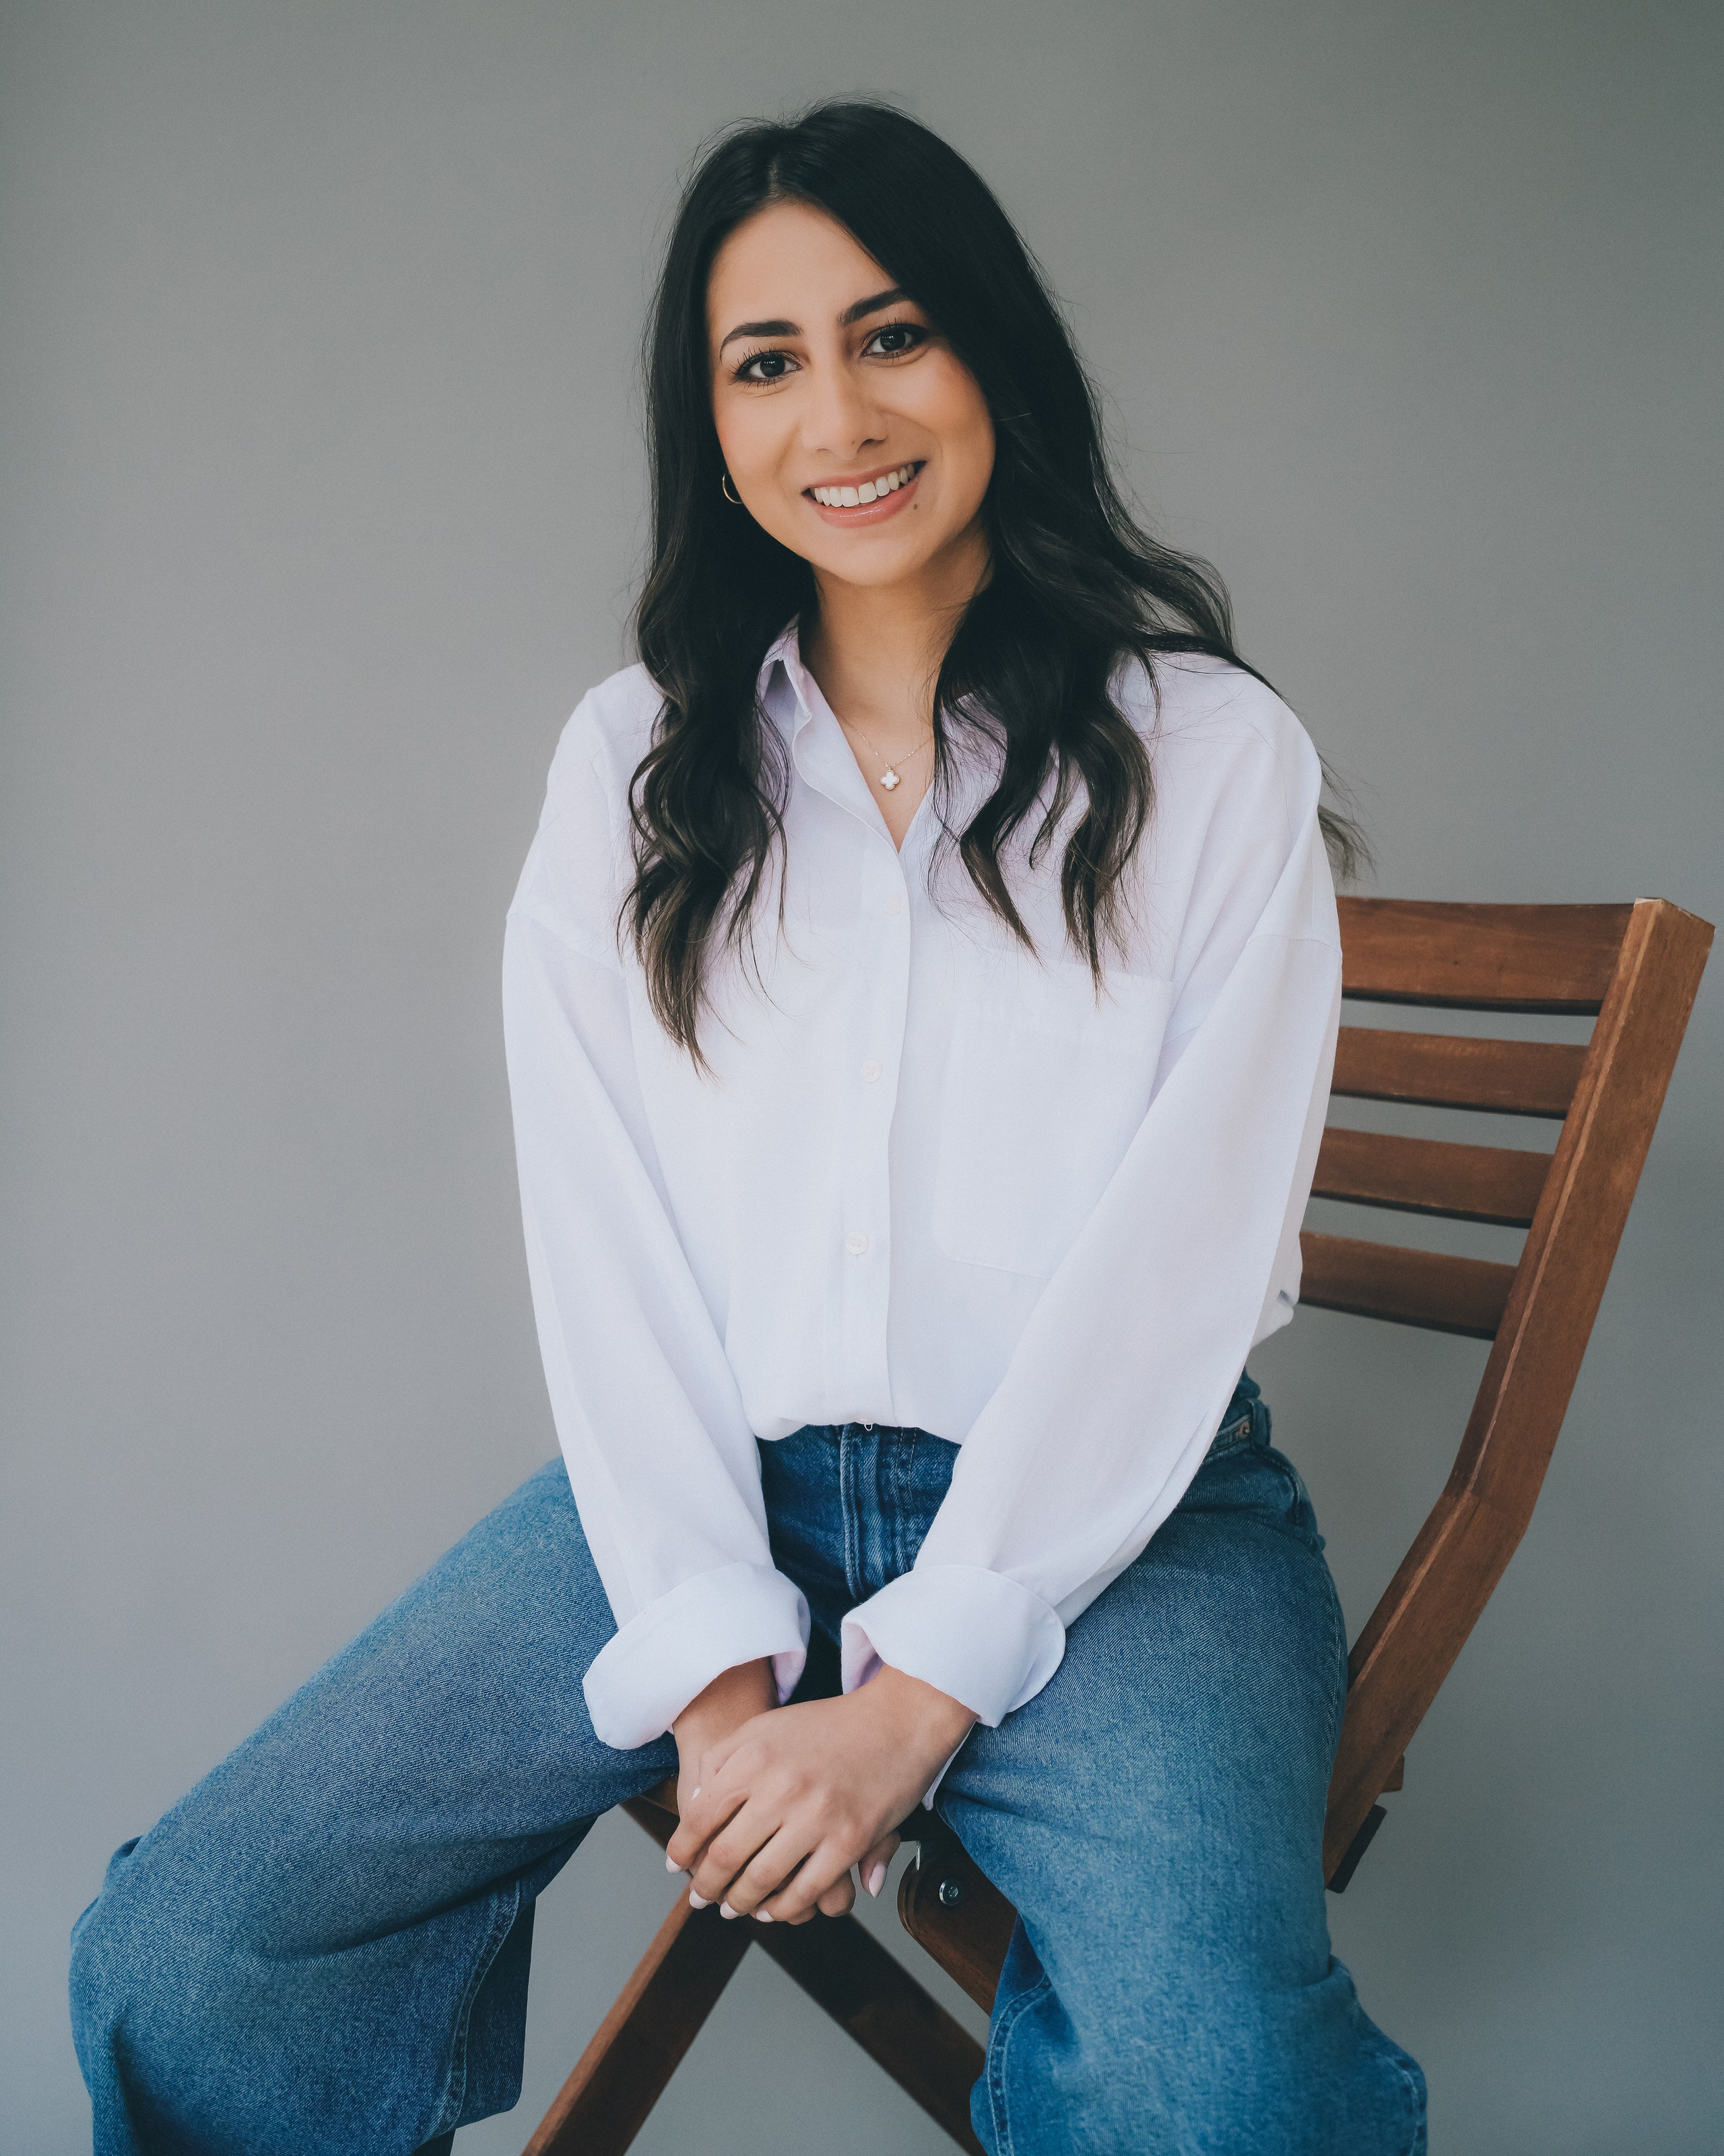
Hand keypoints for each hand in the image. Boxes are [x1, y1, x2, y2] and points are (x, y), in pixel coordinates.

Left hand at [665, 1665, 976, 1925]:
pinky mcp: (849, 1841)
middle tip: (699, 1897)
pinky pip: (805, 1890)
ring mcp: (816, 1816)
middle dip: (705, 1884)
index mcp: (755, 1757)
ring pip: (761, 1879)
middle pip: (725, 1854)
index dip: (682, 1848)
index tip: (676, 1865)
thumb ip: (725, 1762)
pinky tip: (772, 1909)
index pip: (700, 1816)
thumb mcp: (766, 1727)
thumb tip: (694, 1810)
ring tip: (732, 1907)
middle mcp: (781, 1787)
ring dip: (740, 1901)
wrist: (898, 1719)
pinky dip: (783, 1907)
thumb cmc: (828, 1725)